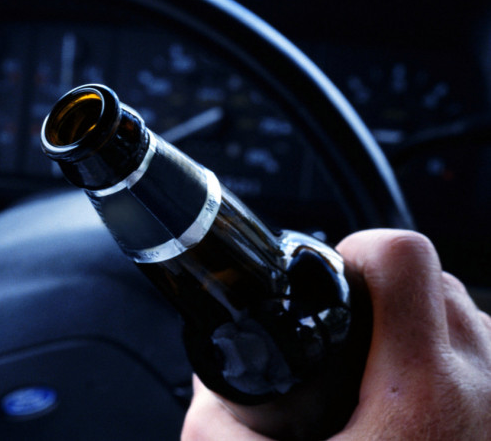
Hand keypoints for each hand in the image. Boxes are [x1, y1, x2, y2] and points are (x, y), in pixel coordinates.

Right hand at [182, 229, 490, 439]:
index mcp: (424, 392)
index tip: (333, 275)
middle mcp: (487, 386)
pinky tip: (415, 408)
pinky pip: (487, 356)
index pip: (402, 255)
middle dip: (382, 297)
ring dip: (421, 329)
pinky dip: (453, 363)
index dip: (355, 249)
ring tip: (382, 379)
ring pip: (470, 315)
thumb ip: (218, 426)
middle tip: (348, 342)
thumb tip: (208, 387)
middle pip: (437, 280)